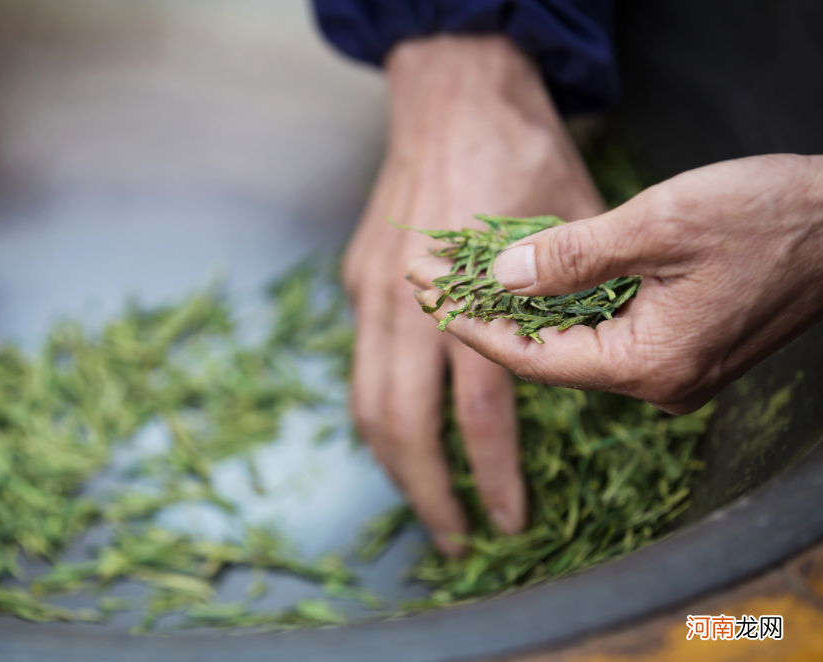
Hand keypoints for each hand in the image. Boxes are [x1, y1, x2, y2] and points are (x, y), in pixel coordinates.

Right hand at [344, 35, 604, 554]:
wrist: (452, 90)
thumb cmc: (520, 150)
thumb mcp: (574, 216)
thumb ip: (572, 293)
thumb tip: (580, 359)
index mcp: (469, 294)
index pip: (479, 411)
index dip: (492, 474)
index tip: (507, 521)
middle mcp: (407, 301)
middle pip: (403, 423)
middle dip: (428, 493)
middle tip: (453, 540)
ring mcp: (373, 290)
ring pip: (366, 400)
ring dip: (391, 462)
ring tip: (422, 502)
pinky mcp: (358, 278)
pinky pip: (362, 360)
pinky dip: (378, 408)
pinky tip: (401, 433)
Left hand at [410, 155, 822, 413]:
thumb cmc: (770, 217)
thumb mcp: (659, 224)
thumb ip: (572, 257)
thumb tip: (499, 280)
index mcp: (649, 365)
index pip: (531, 358)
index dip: (471, 326)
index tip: (424, 294)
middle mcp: (657, 384)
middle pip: (547, 355)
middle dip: (486, 315)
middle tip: (431, 279)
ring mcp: (672, 372)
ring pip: (574, 343)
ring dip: (521, 309)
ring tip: (464, 275)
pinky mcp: (682, 349)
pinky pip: (604, 333)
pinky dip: (564, 307)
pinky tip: (530, 281)